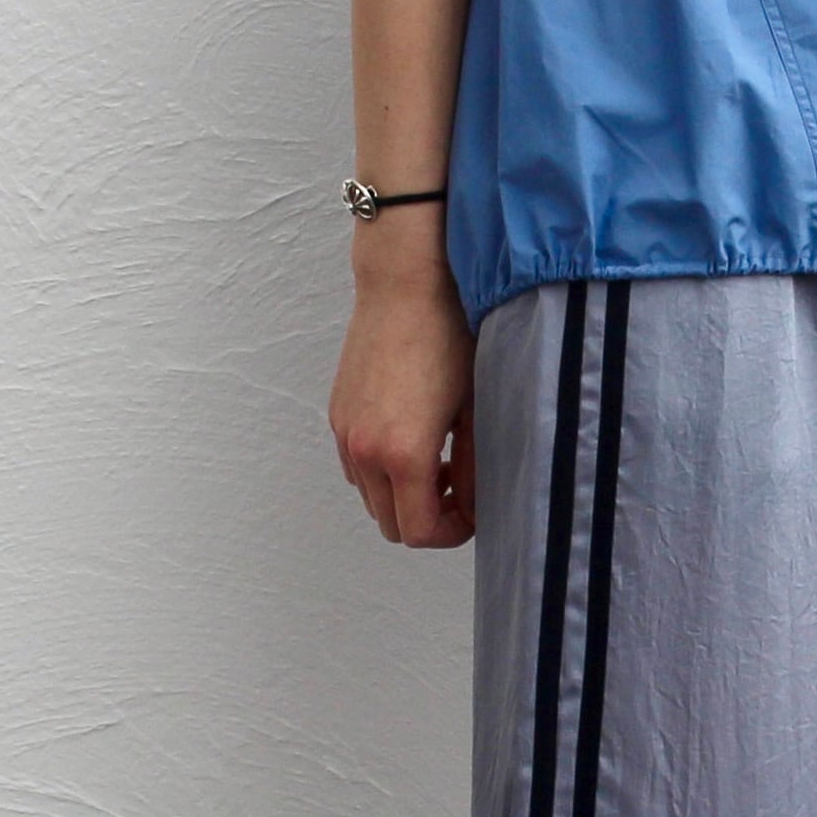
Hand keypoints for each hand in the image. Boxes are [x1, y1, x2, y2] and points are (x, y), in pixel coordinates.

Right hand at [330, 250, 476, 545]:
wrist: (406, 283)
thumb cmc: (449, 334)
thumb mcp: (476, 407)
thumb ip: (477, 467)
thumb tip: (478, 506)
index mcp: (402, 454)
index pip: (419, 532)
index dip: (451, 533)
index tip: (473, 513)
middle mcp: (364, 450)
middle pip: (391, 524)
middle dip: (429, 518)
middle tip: (461, 487)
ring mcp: (345, 432)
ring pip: (371, 498)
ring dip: (403, 495)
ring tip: (439, 460)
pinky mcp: (338, 414)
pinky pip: (356, 467)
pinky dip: (382, 471)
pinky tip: (411, 438)